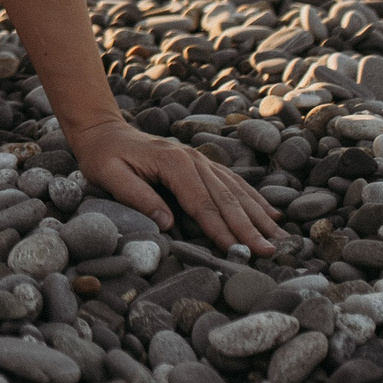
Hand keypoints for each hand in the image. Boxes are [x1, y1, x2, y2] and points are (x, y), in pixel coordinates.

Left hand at [66, 115, 282, 254]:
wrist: (104, 130)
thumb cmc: (103, 156)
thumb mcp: (108, 174)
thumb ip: (136, 196)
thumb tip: (166, 223)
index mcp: (174, 163)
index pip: (203, 203)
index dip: (222, 229)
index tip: (240, 251)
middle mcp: (193, 159)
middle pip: (226, 199)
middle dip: (249, 228)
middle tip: (270, 252)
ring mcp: (200, 160)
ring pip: (235, 191)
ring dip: (258, 215)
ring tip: (280, 238)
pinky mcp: (201, 163)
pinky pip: (233, 182)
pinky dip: (253, 199)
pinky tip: (270, 213)